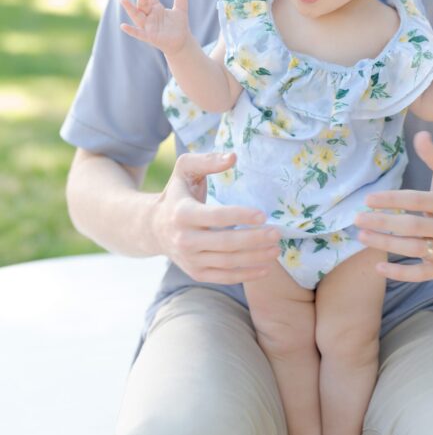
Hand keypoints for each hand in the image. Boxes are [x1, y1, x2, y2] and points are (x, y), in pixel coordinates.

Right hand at [120, 0, 190, 55]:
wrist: (181, 41)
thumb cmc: (179, 25)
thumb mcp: (181, 11)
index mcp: (156, 8)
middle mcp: (150, 16)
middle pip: (142, 5)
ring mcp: (148, 26)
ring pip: (137, 16)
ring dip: (130, 9)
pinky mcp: (149, 37)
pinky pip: (138, 33)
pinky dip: (131, 30)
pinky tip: (123, 26)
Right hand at [152, 151, 280, 283]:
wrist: (153, 228)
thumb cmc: (177, 194)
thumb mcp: (185, 170)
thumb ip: (208, 160)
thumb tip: (233, 157)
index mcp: (182, 213)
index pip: (216, 217)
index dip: (240, 216)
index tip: (263, 215)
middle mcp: (184, 240)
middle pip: (225, 243)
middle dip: (254, 239)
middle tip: (277, 233)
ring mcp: (189, 259)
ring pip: (227, 262)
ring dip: (255, 257)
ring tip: (276, 249)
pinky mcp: (196, 273)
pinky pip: (224, 277)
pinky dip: (245, 275)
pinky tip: (265, 268)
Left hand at [354, 131, 432, 280]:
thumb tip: (420, 135)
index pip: (417, 200)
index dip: (392, 200)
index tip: (368, 199)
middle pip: (412, 227)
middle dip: (382, 223)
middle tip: (357, 219)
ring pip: (412, 250)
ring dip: (384, 244)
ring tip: (361, 237)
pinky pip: (419, 275)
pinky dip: (398, 273)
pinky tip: (377, 267)